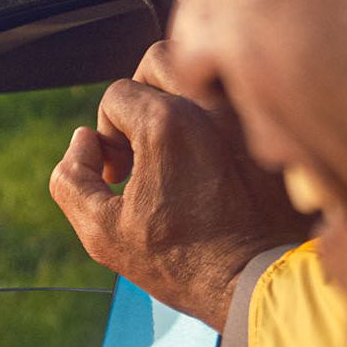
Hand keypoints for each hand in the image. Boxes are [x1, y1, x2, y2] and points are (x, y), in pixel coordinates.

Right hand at [48, 40, 314, 329]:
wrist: (259, 286)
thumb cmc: (182, 264)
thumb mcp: (102, 233)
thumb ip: (72, 178)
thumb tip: (84, 142)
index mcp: (166, 123)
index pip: (117, 96)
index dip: (106, 136)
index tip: (119, 175)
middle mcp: (211, 106)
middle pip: (160, 61)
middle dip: (140, 98)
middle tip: (141, 143)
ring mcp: (249, 116)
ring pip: (207, 69)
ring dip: (181, 96)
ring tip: (176, 143)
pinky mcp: (274, 133)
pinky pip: (243, 98)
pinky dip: (221, 116)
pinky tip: (215, 160)